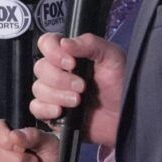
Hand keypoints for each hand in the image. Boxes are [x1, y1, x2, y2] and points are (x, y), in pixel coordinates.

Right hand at [30, 33, 126, 148]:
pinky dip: (46, 109)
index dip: (53, 52)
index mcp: (72, 54)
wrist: (126, 117)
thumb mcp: (113, 58)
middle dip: (60, 79)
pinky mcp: (52, 113)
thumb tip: (64, 43)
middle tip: (82, 87)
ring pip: (38, 88)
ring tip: (78, 101)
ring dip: (57, 95)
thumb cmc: (123, 86)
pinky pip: (36, 108)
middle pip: (40, 68)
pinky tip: (61, 112)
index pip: (47, 43)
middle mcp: (60, 71)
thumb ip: (90, 44)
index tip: (71, 63)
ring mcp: (55, 92)